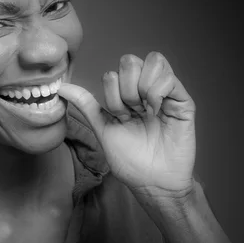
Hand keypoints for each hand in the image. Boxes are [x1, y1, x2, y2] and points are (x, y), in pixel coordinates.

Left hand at [58, 52, 196, 199]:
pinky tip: (157, 110)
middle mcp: (145, 90)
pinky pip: (169, 77)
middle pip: (129, 61)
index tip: (120, 117)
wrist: (152, 182)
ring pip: (151, 61)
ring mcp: (165, 93)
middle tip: (134, 113)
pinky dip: (158, 90)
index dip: (112, 95)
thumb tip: (60, 87)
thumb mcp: (103, 129)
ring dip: (143, 88)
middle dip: (126, 89)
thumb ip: (86, 105)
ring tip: (148, 111)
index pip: (113, 73)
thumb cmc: (130, 160)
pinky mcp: (183, 100)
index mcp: (125, 96)